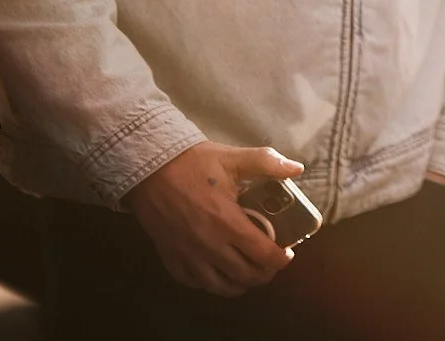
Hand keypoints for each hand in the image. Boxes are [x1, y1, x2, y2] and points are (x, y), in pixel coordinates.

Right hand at [123, 141, 301, 295]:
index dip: (281, 259)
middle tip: (269, 262)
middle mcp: (209, 245)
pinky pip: (196, 283)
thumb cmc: (191, 163)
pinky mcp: (171, 258)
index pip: (263, 254)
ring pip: (221, 286)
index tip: (286, 254)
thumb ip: (266, 163)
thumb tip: (296, 168)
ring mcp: (188, 256)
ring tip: (247, 271)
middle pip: (246, 275)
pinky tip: (218, 270)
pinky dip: (211, 282)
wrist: (148, 168)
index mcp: (228, 222)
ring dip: (239, 283)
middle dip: (264, 273)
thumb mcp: (231, 158)